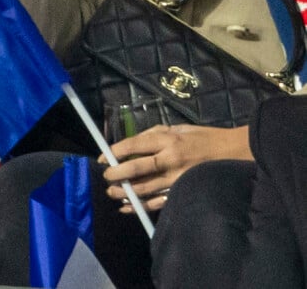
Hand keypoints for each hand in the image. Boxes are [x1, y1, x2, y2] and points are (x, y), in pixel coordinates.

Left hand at [100, 123, 251, 211]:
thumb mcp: (178, 128)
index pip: (135, 145)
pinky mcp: (183, 192)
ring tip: (111, 192)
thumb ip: (155, 134)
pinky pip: (158, 202)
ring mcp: (177, 179)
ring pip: (145, 188)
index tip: (103, 157)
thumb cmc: (203, 138)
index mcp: (168, 139)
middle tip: (105, 177)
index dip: (116, 151)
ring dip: (125, 192)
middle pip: (137, 168)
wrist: (232, 153)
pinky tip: (127, 207)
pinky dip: (141, 206)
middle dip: (117, 173)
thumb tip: (132, 143)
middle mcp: (170, 159)